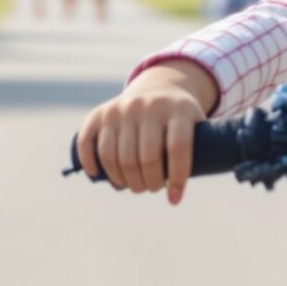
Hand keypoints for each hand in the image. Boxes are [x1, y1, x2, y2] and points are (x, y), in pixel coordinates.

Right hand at [75, 61, 218, 204]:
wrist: (159, 87)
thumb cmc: (181, 120)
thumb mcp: (198, 127)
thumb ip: (198, 155)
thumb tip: (175, 196)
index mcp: (179, 109)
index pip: (178, 148)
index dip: (177, 178)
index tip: (174, 198)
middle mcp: (149, 105)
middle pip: (145, 157)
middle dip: (149, 183)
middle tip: (152, 188)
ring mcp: (122, 108)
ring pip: (117, 156)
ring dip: (124, 180)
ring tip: (134, 185)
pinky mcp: (101, 112)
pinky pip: (88, 142)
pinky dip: (91, 163)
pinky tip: (98, 175)